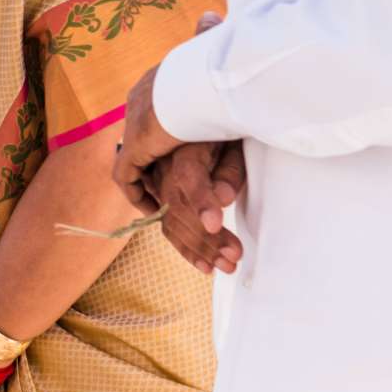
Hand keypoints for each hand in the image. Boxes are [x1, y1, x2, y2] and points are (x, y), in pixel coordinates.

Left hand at [110, 10, 219, 214]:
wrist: (203, 79)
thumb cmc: (216, 64)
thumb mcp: (212, 51)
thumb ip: (209, 38)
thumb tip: (211, 14)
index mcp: (157, 79)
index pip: (151, 108)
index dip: (161, 132)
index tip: (175, 151)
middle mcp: (139, 99)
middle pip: (138, 134)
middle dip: (150, 159)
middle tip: (168, 180)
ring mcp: (134, 123)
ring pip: (133, 158)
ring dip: (145, 180)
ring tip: (163, 199)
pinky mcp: (135, 146)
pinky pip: (126, 176)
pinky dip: (136, 192)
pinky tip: (153, 206)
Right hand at [144, 141, 245, 274]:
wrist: (197, 125)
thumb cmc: (223, 135)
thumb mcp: (233, 144)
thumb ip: (229, 169)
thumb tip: (223, 198)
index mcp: (185, 149)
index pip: (188, 177)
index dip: (200, 202)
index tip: (215, 225)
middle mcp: (164, 168)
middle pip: (178, 208)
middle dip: (206, 238)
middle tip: (234, 256)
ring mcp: (158, 184)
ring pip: (171, 222)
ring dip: (199, 249)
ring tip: (226, 265)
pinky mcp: (161, 198)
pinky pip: (167, 226)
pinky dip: (186, 249)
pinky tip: (205, 265)